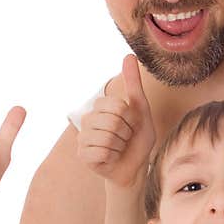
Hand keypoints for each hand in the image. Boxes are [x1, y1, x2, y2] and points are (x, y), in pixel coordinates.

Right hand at [78, 55, 155, 187]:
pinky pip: (101, 152)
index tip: (130, 125)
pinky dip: (113, 157)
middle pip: (112, 120)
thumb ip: (133, 84)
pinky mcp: (83, 155)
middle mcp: (87, 120)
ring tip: (119, 147)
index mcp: (99, 107)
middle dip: (126, 132)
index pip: (117, 105)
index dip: (129, 118)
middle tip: (125, 138)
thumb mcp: (140, 109)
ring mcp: (82, 138)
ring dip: (120, 145)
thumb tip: (129, 55)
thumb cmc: (138, 139)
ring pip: (106, 137)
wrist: (136, 167)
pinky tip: (112, 158)